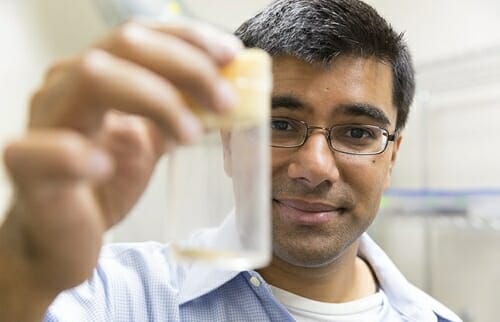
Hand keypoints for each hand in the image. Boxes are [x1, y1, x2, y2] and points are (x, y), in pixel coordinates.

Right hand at [0, 20, 240, 319]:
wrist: (63, 237)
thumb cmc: (104, 185)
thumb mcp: (152, 143)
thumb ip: (181, 115)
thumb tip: (228, 95)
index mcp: (100, 76)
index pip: (145, 36)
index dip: (190, 39)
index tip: (231, 55)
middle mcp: (69, 86)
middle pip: (126, 45)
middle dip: (186, 67)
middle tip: (225, 101)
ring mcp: (44, 122)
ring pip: (92, 79)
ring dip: (154, 100)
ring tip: (189, 135)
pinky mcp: (26, 168)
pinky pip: (39, 150)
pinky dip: (75, 153)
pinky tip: (105, 166)